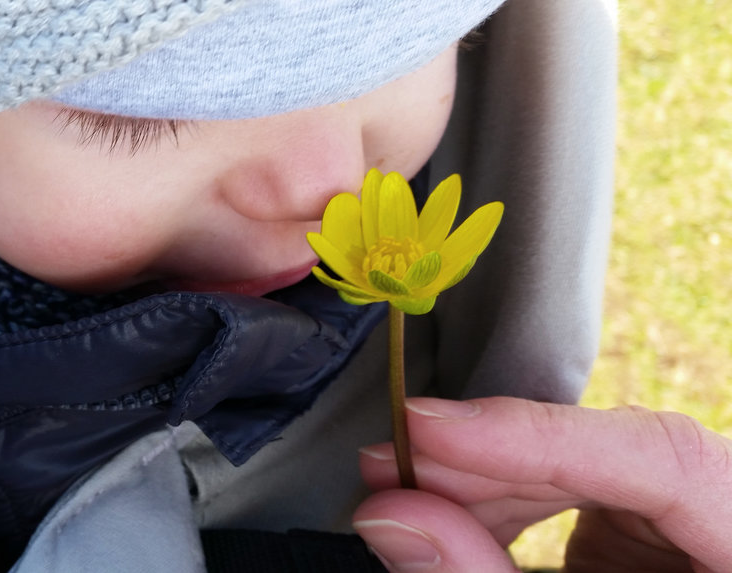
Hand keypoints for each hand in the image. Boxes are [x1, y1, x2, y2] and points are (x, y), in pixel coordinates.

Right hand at [352, 396, 731, 571]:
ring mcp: (702, 532)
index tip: (434, 432)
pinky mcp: (654, 541)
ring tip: (400, 487)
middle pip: (618, 458)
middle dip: (490, 462)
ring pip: (591, 469)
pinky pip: (578, 496)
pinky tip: (447, 512)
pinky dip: (506, 504)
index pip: (672, 463)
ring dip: (486, 480)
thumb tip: (388, 512)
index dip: (544, 438)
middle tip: (392, 463)